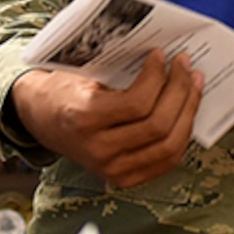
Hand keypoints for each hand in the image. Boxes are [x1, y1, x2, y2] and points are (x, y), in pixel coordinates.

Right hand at [11, 49, 203, 189]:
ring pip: (169, 147)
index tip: (161, 55)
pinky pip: (166, 161)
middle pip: (158, 126)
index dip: (157, 77)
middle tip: (185, 66)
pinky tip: (186, 112)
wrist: (40, 117)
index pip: (137, 104)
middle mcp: (98, 150)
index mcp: (83, 119)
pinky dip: (182, 135)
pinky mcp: (123, 178)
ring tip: (193, 86)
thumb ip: (121, 73)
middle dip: (180, 91)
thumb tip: (164, 59)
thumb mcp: (82, 75)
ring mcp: (112, 169)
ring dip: (188, 113)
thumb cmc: (62, 90)